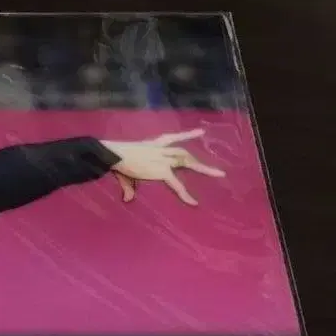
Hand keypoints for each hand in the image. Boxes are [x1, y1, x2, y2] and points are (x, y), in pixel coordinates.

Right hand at [101, 129, 224, 205]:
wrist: (116, 155)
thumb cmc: (117, 161)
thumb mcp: (126, 174)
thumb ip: (129, 187)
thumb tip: (127, 200)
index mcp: (154, 146)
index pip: (174, 139)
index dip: (188, 135)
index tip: (201, 132)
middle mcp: (162, 150)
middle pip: (183, 153)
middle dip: (197, 160)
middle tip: (216, 168)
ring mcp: (164, 160)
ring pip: (186, 162)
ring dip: (202, 168)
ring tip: (219, 174)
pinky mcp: (162, 171)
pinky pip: (176, 184)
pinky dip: (184, 195)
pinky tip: (193, 203)